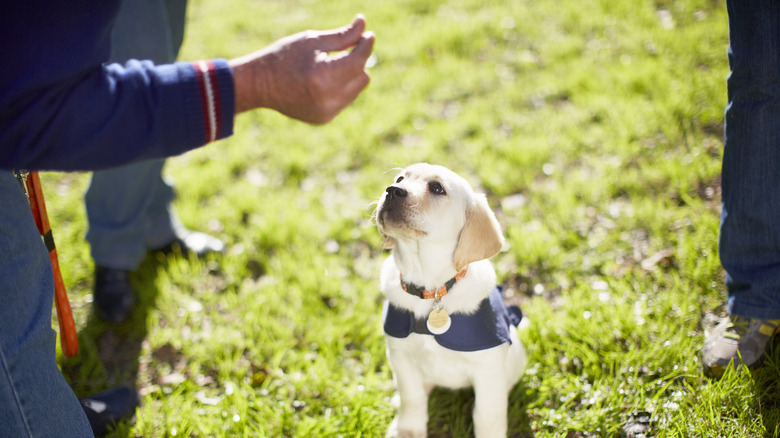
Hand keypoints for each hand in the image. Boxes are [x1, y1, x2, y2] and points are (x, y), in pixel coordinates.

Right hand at [229, 14, 374, 123]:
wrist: (259, 85)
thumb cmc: (284, 57)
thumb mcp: (312, 41)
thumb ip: (342, 36)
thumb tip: (364, 25)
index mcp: (323, 77)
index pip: (358, 61)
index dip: (365, 46)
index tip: (368, 35)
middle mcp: (328, 99)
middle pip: (362, 76)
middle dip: (357, 61)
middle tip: (344, 49)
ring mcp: (326, 112)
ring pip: (356, 89)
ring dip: (350, 75)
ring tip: (329, 65)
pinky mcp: (324, 119)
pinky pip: (345, 100)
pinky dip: (340, 88)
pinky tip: (322, 81)